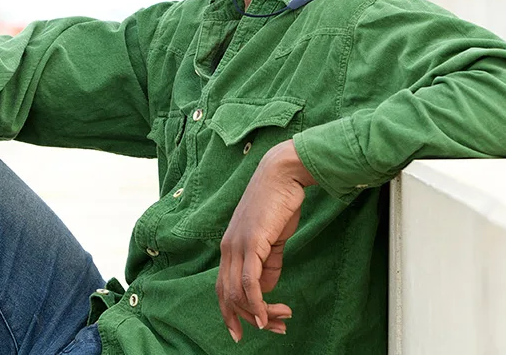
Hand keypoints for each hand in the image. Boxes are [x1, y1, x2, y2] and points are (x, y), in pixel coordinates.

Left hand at [216, 139, 315, 342]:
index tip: (249, 330)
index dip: (232, 313)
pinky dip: (257, 303)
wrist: (282, 174)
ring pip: (237, 293)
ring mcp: (237, 244)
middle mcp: (227, 248)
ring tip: (279, 322)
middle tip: (273, 329)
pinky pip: (249, 282)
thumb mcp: (272, 238)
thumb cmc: (279, 203)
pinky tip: (267, 316)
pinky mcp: (252, 242)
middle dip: (247, 319)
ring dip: (259, 314)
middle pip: (227, 296)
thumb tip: (265, 288)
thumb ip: (268, 262)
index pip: (223, 288)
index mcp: (229, 246)